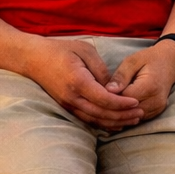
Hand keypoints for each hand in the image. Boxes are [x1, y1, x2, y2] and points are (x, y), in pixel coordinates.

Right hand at [24, 38, 144, 130]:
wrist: (34, 59)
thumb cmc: (62, 50)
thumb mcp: (85, 51)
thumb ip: (101, 69)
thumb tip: (114, 87)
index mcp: (78, 82)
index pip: (104, 99)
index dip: (122, 104)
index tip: (136, 102)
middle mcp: (72, 98)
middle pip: (101, 114)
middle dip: (122, 116)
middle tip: (140, 114)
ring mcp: (67, 104)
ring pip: (94, 120)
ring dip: (114, 122)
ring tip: (132, 120)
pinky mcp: (66, 107)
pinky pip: (86, 119)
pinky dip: (102, 123)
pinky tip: (115, 123)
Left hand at [104, 41, 174, 122]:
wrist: (171, 62)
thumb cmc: (150, 58)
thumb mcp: (133, 60)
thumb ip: (120, 76)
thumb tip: (107, 91)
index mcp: (149, 86)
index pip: (123, 100)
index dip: (109, 98)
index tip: (97, 93)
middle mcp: (156, 101)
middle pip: (127, 112)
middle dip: (112, 108)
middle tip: (98, 102)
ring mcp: (158, 108)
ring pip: (132, 118)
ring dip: (119, 114)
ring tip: (106, 105)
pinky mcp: (157, 112)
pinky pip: (138, 118)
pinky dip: (127, 115)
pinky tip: (116, 109)